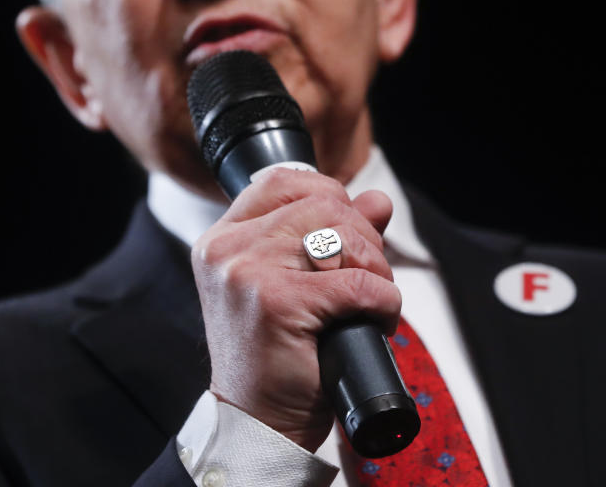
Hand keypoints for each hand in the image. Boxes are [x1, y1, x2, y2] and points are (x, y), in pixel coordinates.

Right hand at [191, 168, 399, 451]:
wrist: (257, 423)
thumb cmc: (276, 357)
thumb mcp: (295, 285)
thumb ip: (331, 235)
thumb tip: (377, 201)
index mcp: (221, 239)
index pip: (283, 181)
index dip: (330, 196)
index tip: (347, 233)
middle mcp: (227, 249)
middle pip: (323, 205)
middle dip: (363, 239)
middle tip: (368, 279)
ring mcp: (247, 273)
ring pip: (343, 238)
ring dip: (376, 270)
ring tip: (370, 303)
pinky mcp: (276, 303)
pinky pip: (358, 284)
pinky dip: (384, 302)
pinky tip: (377, 322)